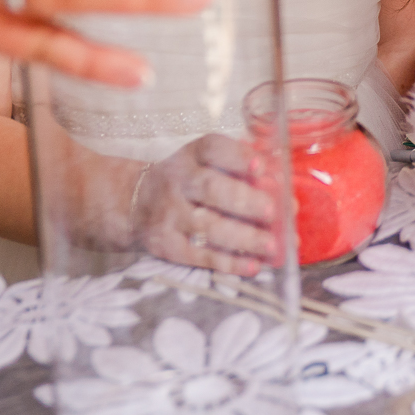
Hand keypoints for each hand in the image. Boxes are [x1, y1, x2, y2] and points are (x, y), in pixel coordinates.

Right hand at [133, 135, 278, 274]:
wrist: (133, 202)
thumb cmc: (187, 181)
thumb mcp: (204, 162)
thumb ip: (239, 168)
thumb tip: (280, 183)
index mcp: (193, 155)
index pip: (214, 149)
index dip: (239, 157)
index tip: (262, 166)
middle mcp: (179, 182)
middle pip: (212, 189)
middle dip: (245, 201)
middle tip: (273, 212)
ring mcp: (171, 215)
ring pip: (209, 227)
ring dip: (245, 238)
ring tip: (273, 246)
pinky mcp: (167, 245)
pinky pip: (201, 256)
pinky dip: (229, 263)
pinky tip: (253, 265)